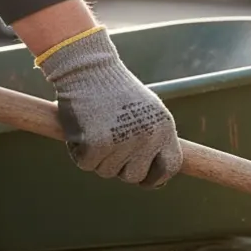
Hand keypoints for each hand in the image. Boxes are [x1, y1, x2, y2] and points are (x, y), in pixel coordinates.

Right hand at [36, 26, 182, 187]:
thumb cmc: (116, 90)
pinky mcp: (97, 144)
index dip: (156, 178)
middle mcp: (148, 137)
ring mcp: (123, 142)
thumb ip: (155, 141)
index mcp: (164, 129)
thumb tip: (159, 181)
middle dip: (120, 167)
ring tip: (96, 129)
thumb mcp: (147, 112)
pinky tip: (82, 130)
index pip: (170, 167)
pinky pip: (86, 165)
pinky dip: (79, 152)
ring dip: (98, 158)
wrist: (88, 69)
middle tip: (109, 145)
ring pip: (107, 172)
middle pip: (134, 176)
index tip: (144, 178)